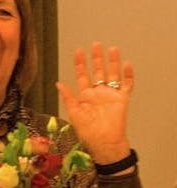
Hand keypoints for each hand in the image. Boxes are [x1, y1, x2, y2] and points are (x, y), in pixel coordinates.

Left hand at [55, 43, 132, 163]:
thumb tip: (59, 83)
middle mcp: (98, 92)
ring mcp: (110, 95)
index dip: (80, 63)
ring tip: (112, 49)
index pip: (82, 74)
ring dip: (112, 62)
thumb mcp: (73, 113)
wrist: (103, 142)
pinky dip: (127, 75)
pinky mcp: (122, 99)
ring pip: (112, 74)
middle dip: (96, 58)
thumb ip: (68, 97)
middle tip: (96, 45)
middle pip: (97, 71)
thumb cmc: (87, 131)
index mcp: (85, 95)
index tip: (78, 51)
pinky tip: (126, 64)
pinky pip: (127, 85)